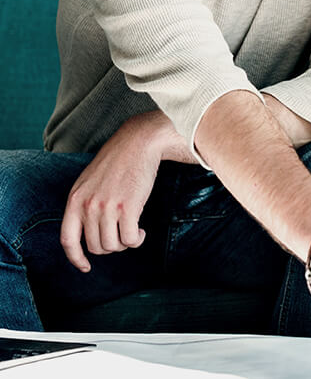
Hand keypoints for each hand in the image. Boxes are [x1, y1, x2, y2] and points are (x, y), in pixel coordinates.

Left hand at [60, 112, 168, 271]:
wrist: (138, 143)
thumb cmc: (117, 162)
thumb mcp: (89, 183)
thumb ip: (85, 205)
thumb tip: (90, 232)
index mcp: (75, 200)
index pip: (68, 240)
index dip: (76, 258)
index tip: (85, 266)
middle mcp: (87, 206)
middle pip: (96, 247)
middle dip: (111, 246)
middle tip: (122, 235)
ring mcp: (107, 207)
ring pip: (113, 245)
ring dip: (126, 243)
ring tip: (133, 231)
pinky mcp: (128, 208)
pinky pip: (130, 239)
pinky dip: (137, 239)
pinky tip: (142, 231)